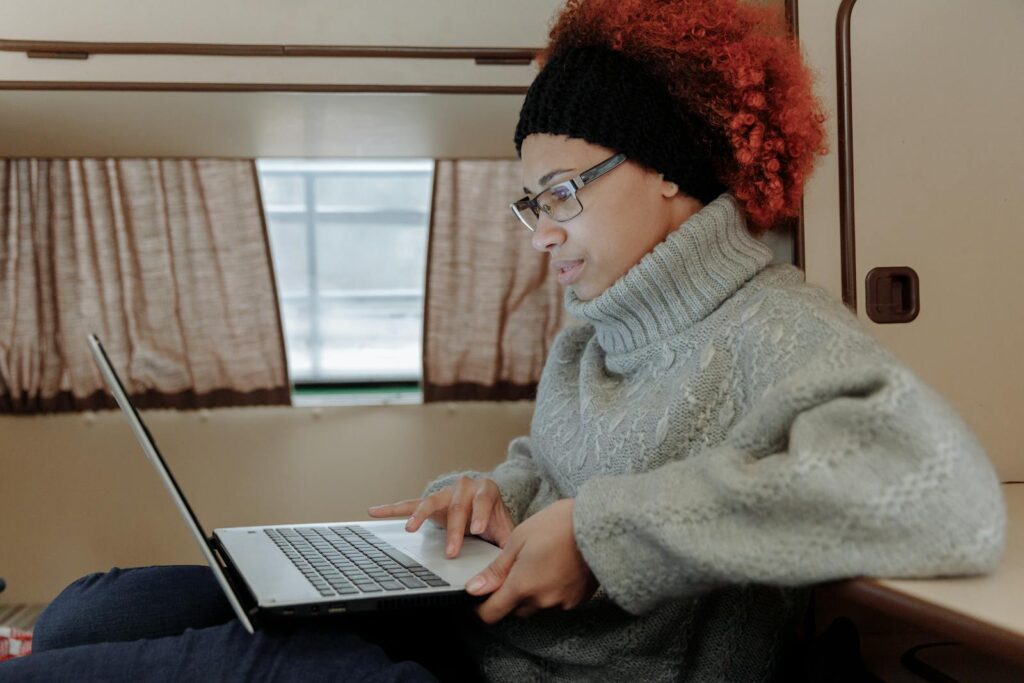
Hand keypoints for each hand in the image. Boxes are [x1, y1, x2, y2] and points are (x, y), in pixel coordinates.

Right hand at [367, 476, 514, 557]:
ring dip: (420, 516)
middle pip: (457, 506)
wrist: (486, 503)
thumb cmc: (494, 518)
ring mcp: (444, 493)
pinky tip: (374, 511)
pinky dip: (392, 509)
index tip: (477, 529)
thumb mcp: (505, 528)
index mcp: (486, 491)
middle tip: (451, 552)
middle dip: (454, 530)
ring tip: (410, 529)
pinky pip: (409, 504)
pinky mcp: (429, 502)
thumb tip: (513, 566)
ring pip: (431, 502)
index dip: (480, 513)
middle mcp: (464, 487)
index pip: (483, 500)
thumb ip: (508, 543)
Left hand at [466, 498, 597, 623]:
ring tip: (539, 562)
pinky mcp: (577, 600)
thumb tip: (474, 589)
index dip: (480, 608)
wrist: (600, 526)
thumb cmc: (558, 525)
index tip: (479, 597)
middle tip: (515, 567)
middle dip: (509, 594)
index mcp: (522, 586)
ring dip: (531, 592)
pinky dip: (551, 590)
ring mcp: (561, 603)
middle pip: (514, 610)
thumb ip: (496, 570)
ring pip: (536, 606)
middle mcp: (541, 601)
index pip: (491, 614)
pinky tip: (556, 567)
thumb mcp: (519, 540)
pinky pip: (556, 602)